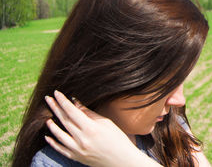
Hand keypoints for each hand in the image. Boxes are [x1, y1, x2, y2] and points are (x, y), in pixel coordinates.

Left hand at [44, 90, 161, 166]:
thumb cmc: (118, 139)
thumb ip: (89, 113)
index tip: (56, 93)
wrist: (122, 160)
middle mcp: (82, 139)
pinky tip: (48, 136)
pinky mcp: (76, 157)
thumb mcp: (106, 122)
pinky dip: (53, 142)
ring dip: (52, 125)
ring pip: (59, 135)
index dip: (63, 101)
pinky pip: (61, 149)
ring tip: (48, 117)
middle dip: (55, 108)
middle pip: (64, 121)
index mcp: (91, 128)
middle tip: (48, 99)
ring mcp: (78, 150)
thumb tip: (75, 103)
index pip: (72, 111)